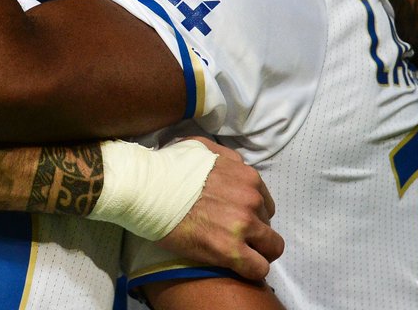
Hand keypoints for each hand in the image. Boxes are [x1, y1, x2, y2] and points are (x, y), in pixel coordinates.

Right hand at [158, 137, 283, 280]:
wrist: (146, 188)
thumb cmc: (168, 167)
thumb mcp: (201, 147)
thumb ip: (224, 156)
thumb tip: (231, 163)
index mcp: (247, 176)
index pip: (264, 203)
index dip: (251, 213)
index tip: (233, 219)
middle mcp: (251, 199)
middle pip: (268, 225)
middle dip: (253, 231)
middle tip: (229, 235)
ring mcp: (243, 225)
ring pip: (272, 247)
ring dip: (257, 251)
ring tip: (236, 253)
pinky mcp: (230, 250)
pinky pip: (258, 268)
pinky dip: (250, 270)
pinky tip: (234, 266)